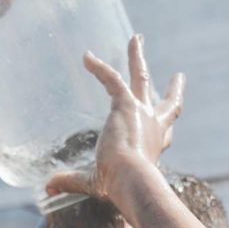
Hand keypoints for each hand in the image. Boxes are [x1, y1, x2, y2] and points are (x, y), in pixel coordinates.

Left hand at [46, 35, 184, 217]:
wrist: (131, 180)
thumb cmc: (119, 187)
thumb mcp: (96, 182)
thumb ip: (72, 181)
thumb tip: (49, 188)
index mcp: (154, 149)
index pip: (164, 136)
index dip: (167, 131)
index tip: (169, 130)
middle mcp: (155, 129)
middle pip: (168, 103)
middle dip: (174, 89)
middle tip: (179, 76)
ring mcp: (143, 113)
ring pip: (141, 78)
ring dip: (138, 57)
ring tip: (137, 39)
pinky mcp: (127, 104)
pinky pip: (113, 78)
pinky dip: (99, 67)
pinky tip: (86, 57)